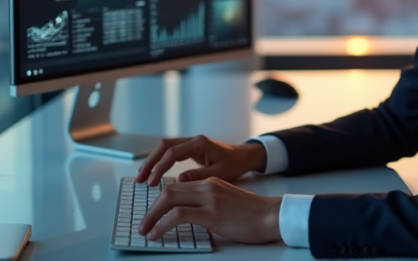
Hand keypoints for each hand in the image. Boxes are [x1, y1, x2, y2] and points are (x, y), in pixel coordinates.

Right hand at [135, 136, 266, 185]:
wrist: (243, 157)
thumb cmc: (235, 164)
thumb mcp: (220, 173)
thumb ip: (200, 176)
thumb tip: (178, 179)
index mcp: (200, 144)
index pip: (172, 153)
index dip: (160, 167)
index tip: (152, 183)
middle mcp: (193, 140)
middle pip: (164, 146)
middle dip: (150, 161)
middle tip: (140, 179)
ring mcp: (191, 143)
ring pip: (165, 147)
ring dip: (152, 160)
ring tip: (142, 177)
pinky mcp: (190, 148)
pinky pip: (170, 151)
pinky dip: (160, 161)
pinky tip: (153, 173)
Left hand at [138, 178, 281, 243]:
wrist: (273, 216)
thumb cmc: (254, 215)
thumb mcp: (228, 203)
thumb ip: (209, 204)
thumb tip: (190, 217)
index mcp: (212, 182)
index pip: (177, 186)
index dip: (160, 201)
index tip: (152, 214)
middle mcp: (208, 186)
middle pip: (168, 190)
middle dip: (151, 208)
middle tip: (143, 224)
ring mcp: (210, 199)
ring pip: (169, 198)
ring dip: (152, 216)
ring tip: (145, 230)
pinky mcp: (212, 214)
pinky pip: (178, 216)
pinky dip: (162, 225)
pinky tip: (157, 234)